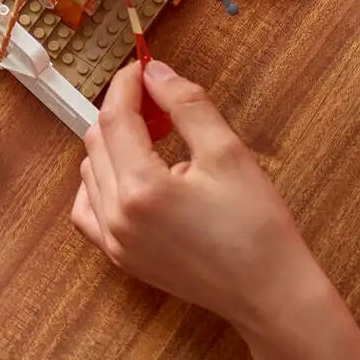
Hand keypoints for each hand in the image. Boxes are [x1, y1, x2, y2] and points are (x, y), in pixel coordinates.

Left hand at [70, 60, 331, 341]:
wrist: (270, 293)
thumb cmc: (257, 226)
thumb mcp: (228, 153)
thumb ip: (186, 105)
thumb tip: (155, 72)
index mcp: (141, 189)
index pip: (115, 119)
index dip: (126, 86)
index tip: (141, 67)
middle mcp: (116, 217)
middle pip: (97, 142)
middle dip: (122, 113)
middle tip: (156, 99)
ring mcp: (114, 242)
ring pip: (91, 172)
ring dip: (113, 146)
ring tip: (156, 138)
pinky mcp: (120, 258)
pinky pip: (89, 210)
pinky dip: (101, 184)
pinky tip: (132, 176)